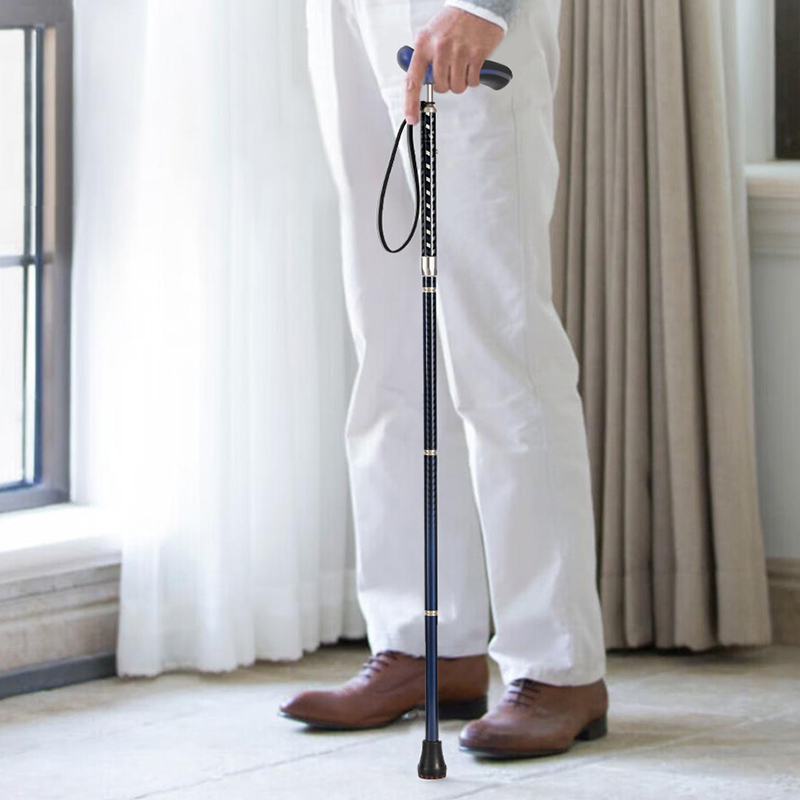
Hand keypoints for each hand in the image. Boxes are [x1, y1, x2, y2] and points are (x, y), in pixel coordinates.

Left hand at [404, 8, 504, 124]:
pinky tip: (472, 64)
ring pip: (456, 87)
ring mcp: (459, 51)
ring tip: (462, 64)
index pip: (413, 80)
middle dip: (446, 83)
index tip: (412, 118)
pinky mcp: (477, 54)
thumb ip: (424, 59)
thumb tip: (419, 83)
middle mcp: (440, 48)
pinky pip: (472, 81)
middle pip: (440, 87)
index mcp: (424, 44)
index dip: (410, 103)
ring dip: (460, 82)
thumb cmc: (453, 22)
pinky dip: (473, 78)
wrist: (476, 5)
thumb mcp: (430, 35)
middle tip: (451, 69)